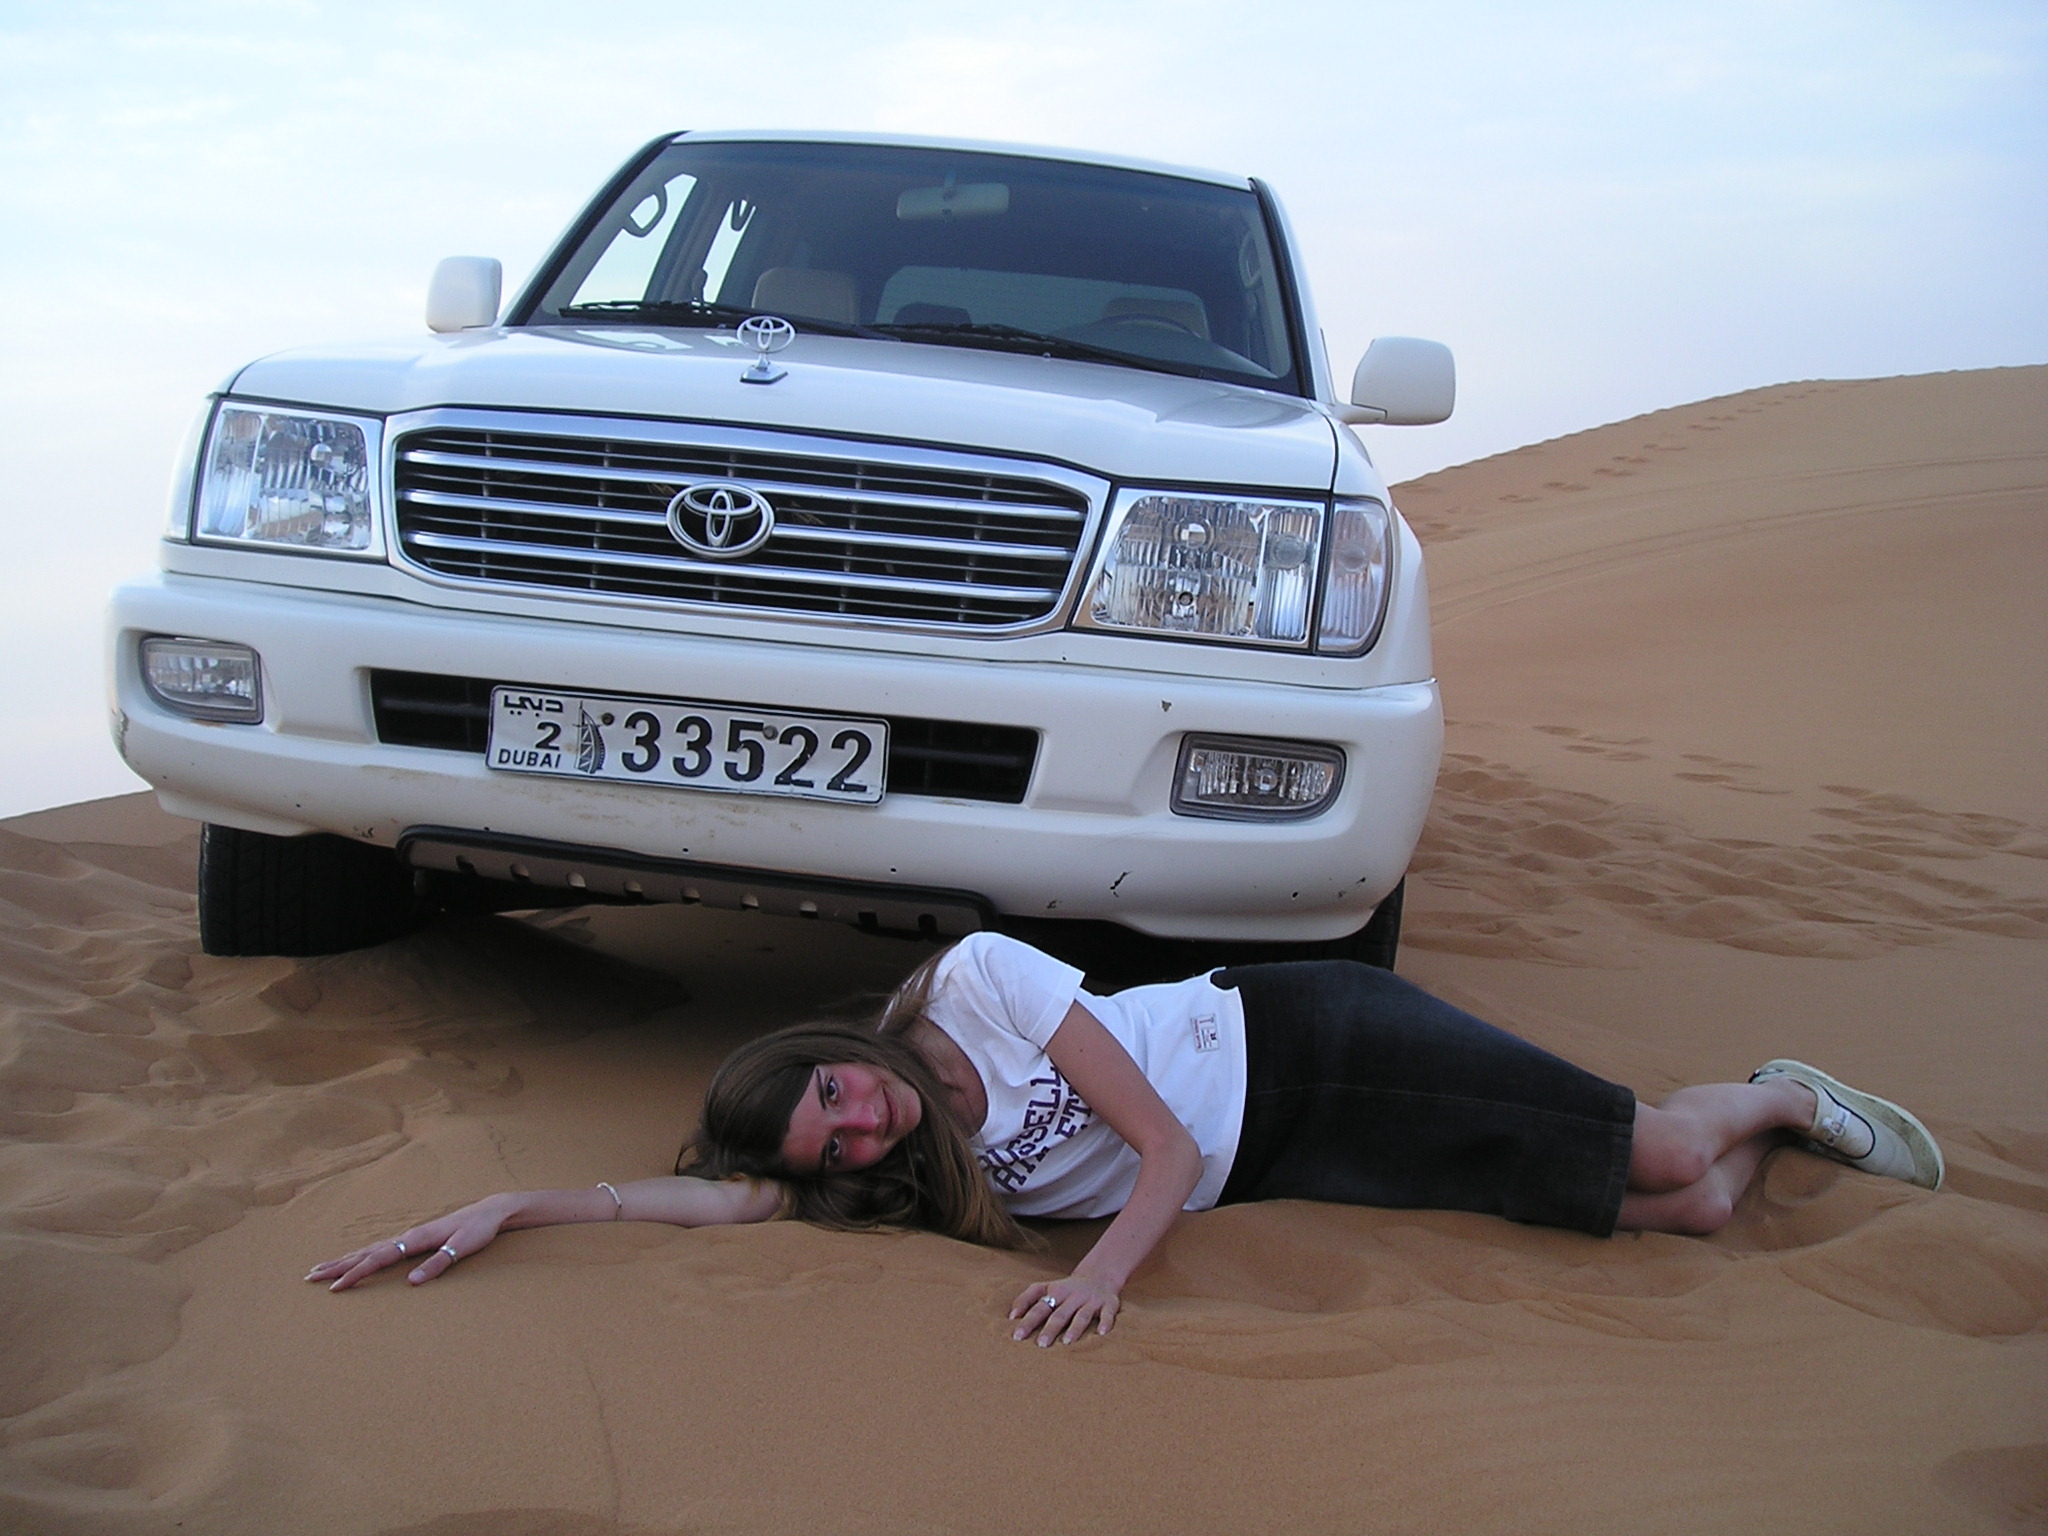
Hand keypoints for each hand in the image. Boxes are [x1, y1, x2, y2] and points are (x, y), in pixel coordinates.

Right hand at [304, 1195, 512, 1291]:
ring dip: (345, 1259)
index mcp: (416, 1238)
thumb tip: (412, 1282)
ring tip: (321, 1268)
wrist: (491, 1212)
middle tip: (310, 1277)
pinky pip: (381, 1249)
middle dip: (337, 1265)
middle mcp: (408, 1236)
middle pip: (365, 1252)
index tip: (335, 1286)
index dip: (356, 1273)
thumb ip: (439, 1264)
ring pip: (369, 1250)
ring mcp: (409, 1237)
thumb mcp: (463, 1248)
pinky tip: (355, 1260)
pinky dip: (362, 1256)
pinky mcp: (414, 1239)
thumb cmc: (478, 1230)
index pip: (378, 1258)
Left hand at [1009, 1272, 1120, 1345]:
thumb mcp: (1045, 1288)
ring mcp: (1091, 1301)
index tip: (1017, 1335)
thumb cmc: (1066, 1289)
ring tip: (1066, 1342)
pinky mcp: (1108, 1304)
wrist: (1099, 1276)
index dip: (1028, 1321)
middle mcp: (1073, 1296)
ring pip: (1082, 1315)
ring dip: (1074, 1329)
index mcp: (1056, 1292)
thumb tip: (1010, 1317)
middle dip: (1050, 1329)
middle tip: (1041, 1344)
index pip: (1039, 1307)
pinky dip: (1106, 1323)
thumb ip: (1026, 1299)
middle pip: (1059, 1314)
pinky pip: (1108, 1314)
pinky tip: (1101, 1333)